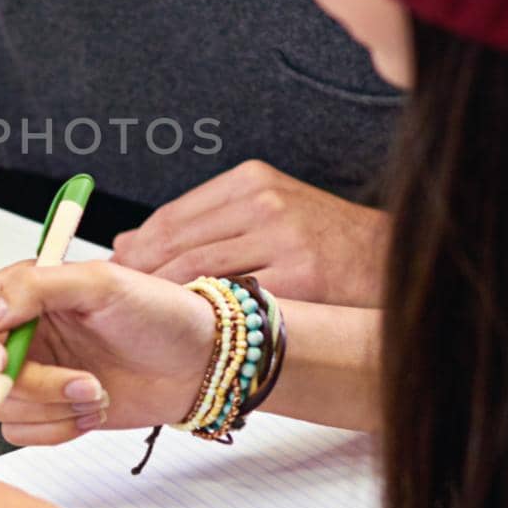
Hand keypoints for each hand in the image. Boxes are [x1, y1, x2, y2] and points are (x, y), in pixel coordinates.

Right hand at [0, 259, 216, 444]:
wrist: (199, 363)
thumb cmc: (161, 313)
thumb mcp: (102, 283)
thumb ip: (36, 288)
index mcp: (21, 292)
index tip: (2, 361)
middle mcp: (19, 333)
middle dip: (31, 385)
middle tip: (82, 379)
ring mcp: (32, 374)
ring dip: (49, 409)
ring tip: (96, 392)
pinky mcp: (47, 410)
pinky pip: (21, 435)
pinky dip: (58, 429)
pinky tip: (95, 409)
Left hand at [110, 162, 387, 305]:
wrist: (390, 262)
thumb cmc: (324, 242)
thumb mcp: (263, 214)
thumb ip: (200, 224)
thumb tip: (127, 243)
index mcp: (251, 180)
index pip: (173, 215)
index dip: (136, 247)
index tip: (116, 269)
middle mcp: (265, 202)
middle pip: (177, 241)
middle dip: (139, 273)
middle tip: (116, 298)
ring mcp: (285, 237)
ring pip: (198, 269)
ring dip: (162, 296)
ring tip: (143, 315)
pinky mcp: (303, 275)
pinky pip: (235, 297)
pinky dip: (205, 311)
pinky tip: (190, 326)